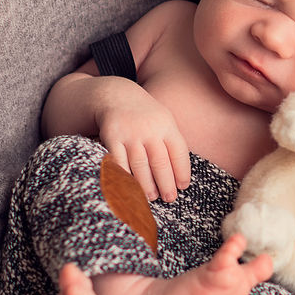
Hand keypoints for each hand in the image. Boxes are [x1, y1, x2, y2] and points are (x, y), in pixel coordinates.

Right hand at [93, 76, 190, 202]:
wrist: (116, 95)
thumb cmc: (145, 115)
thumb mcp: (163, 121)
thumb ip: (172, 143)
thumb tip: (180, 175)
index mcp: (166, 125)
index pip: (179, 152)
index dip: (182, 172)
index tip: (183, 187)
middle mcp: (149, 129)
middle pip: (160, 162)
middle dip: (166, 183)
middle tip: (169, 198)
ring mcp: (130, 133)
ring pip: (140, 165)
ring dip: (146, 185)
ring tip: (151, 197)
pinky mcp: (112, 137)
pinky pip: (119, 162)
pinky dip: (124, 177)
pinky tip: (129, 188)